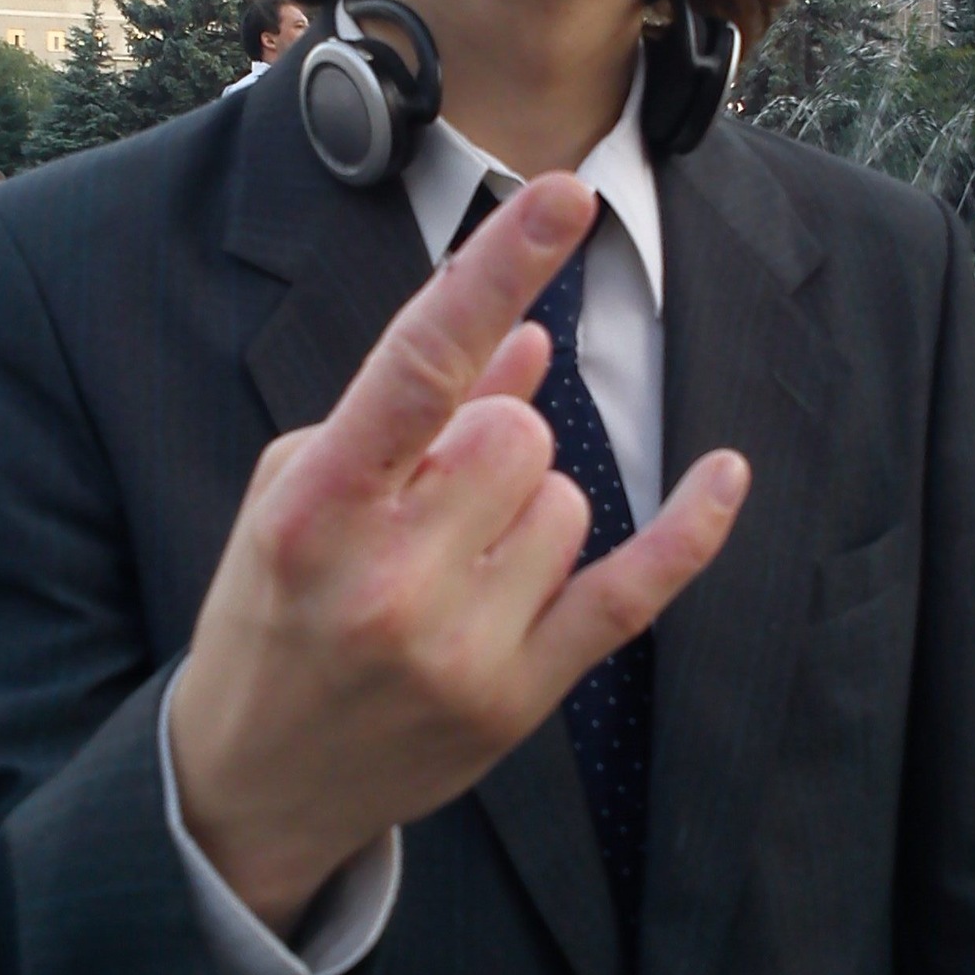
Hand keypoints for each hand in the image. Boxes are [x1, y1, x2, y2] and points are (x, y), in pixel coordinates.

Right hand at [168, 173, 749, 936]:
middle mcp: (389, 577)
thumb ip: (406, 414)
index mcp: (316, 509)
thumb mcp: (293, 492)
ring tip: (453, 560)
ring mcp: (462, 647)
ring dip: (527, 505)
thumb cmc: (269, 610)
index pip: (421, 365)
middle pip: (521, 432)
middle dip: (491, 440)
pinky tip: (725, 476)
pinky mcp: (522, 697)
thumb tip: (526, 339)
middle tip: (432, 496)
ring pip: (569, 500)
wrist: (250, 782)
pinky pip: (632, 594)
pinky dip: (688, 533)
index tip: (565, 193)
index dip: (496, 271)